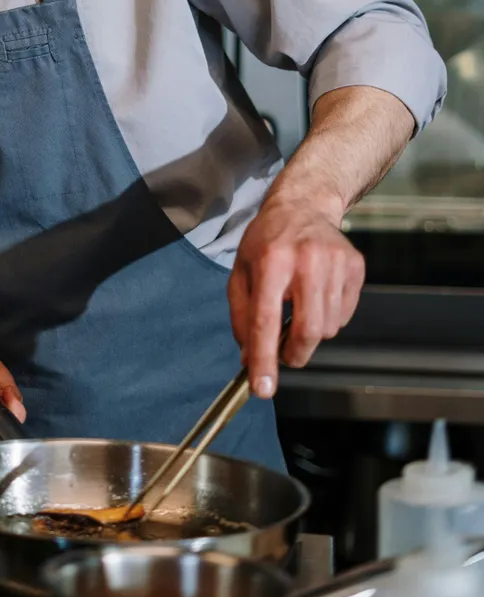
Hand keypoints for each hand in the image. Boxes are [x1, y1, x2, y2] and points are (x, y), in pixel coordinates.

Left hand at [227, 194, 364, 398]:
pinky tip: (317, 295)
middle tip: (285, 353)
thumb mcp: (241, 273)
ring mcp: (336, 262)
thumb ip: (242, 317)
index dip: (264, 359)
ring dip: (311, 333)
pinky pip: (344, 316)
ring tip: (299, 306)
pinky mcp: (356, 267)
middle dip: (294, 353)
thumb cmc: (267, 242)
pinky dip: (329, 318)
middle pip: (308, 331)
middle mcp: (307, 259)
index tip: (263, 389)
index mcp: (271, 260)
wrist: (303, 206)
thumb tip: (250, 360)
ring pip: (328, 328)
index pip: (266, 320)